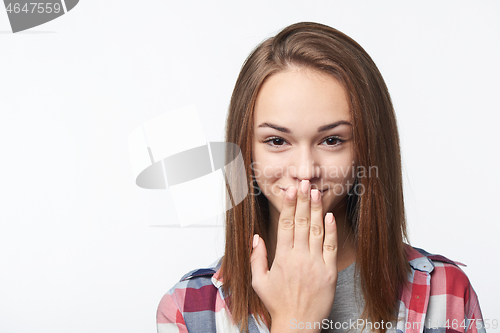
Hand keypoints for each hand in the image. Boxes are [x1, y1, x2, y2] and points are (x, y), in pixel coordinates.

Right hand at [250, 179, 337, 332]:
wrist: (298, 324)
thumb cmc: (278, 303)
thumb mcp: (259, 281)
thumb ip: (256, 258)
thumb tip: (256, 237)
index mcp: (282, 258)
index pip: (286, 225)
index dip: (289, 206)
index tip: (290, 191)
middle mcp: (299, 258)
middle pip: (301, 223)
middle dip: (303, 201)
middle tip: (305, 183)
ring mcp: (315, 264)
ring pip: (316, 231)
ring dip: (317, 210)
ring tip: (316, 192)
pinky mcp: (329, 272)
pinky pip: (331, 247)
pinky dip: (331, 231)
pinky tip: (330, 216)